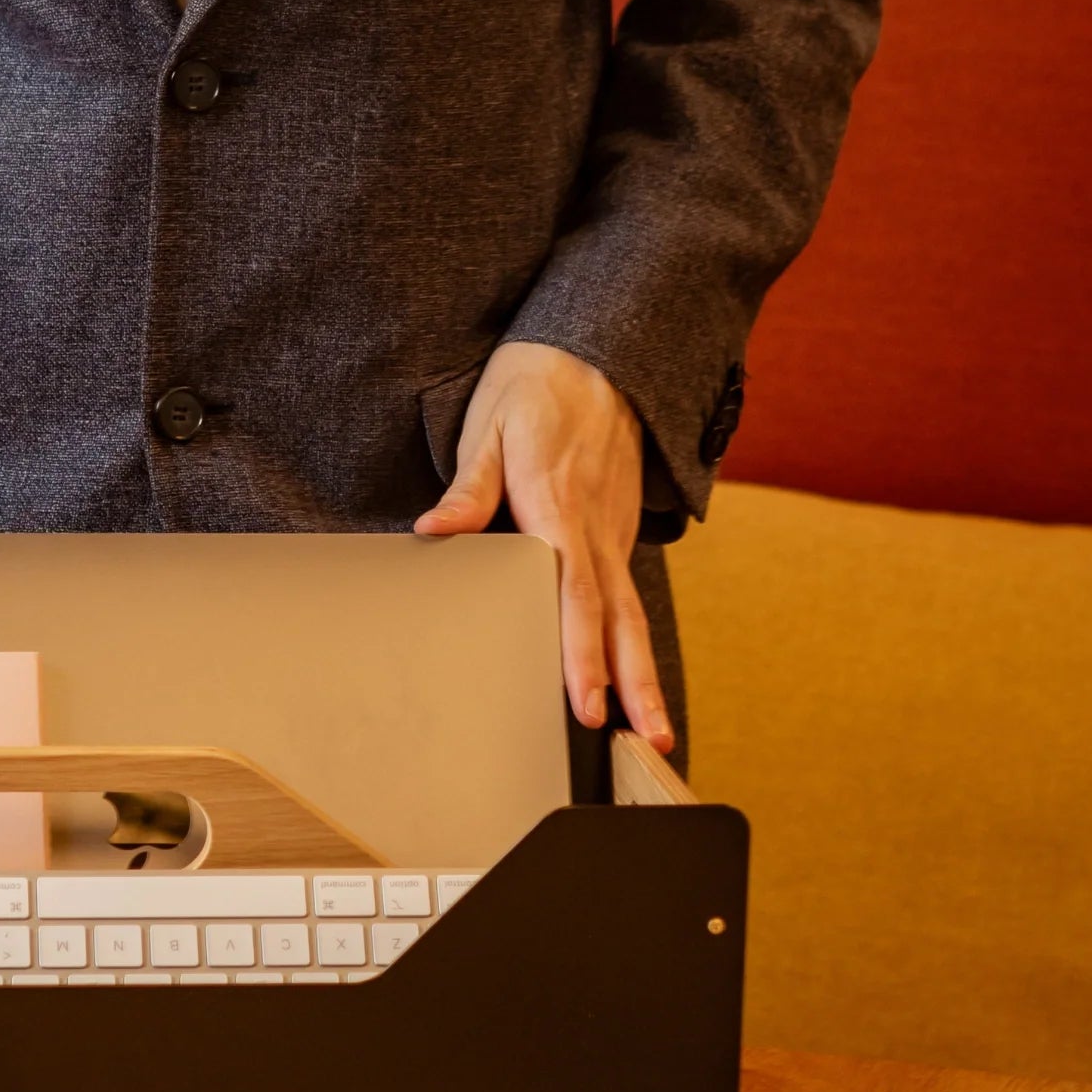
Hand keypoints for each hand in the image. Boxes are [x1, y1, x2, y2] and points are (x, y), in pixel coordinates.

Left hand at [414, 340, 674, 753]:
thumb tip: (436, 529)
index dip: (582, 653)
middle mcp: (596, 528)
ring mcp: (614, 531)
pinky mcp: (617, 531)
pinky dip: (633, 642)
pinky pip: (627, 595)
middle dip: (631, 683)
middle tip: (642, 739)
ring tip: (656, 732)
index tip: (587, 701)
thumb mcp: (488, 426)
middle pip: (618, 619)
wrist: (595, 352)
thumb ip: (469, 486)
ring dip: (645, 673)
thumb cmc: (532, 389)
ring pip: (632, 613)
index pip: (574, 595)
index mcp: (559, 507)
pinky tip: (632, 682)